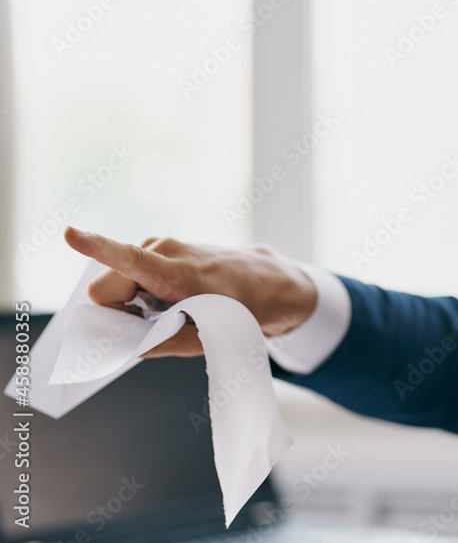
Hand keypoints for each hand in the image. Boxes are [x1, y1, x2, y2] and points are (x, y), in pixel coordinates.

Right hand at [63, 227, 317, 358]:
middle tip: (154, 324)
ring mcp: (160, 246)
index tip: (70, 233)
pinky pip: (129, 276)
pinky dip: (140, 294)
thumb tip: (119, 344)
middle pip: (105, 288)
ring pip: (116, 283)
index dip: (97, 248)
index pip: (129, 259)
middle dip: (116, 311)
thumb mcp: (204, 339)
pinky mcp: (159, 249)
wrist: (267, 282)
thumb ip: (158, 343)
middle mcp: (163, 250)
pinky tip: (170, 300)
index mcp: (176, 271)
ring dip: (132, 303)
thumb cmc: (241, 309)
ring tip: (172, 309)